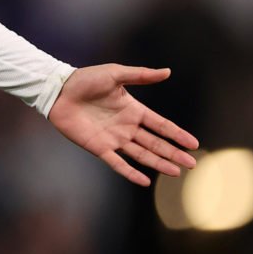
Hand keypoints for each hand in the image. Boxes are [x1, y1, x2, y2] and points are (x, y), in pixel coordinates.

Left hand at [47, 64, 198, 186]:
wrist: (59, 91)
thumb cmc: (86, 79)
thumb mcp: (115, 74)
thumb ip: (141, 75)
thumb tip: (168, 71)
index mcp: (133, 110)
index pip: (161, 125)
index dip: (177, 134)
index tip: (194, 144)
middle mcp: (127, 127)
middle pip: (155, 143)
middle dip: (174, 153)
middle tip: (192, 164)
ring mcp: (114, 139)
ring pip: (141, 155)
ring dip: (159, 163)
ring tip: (176, 172)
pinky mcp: (99, 148)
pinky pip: (117, 163)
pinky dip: (131, 173)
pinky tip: (145, 181)